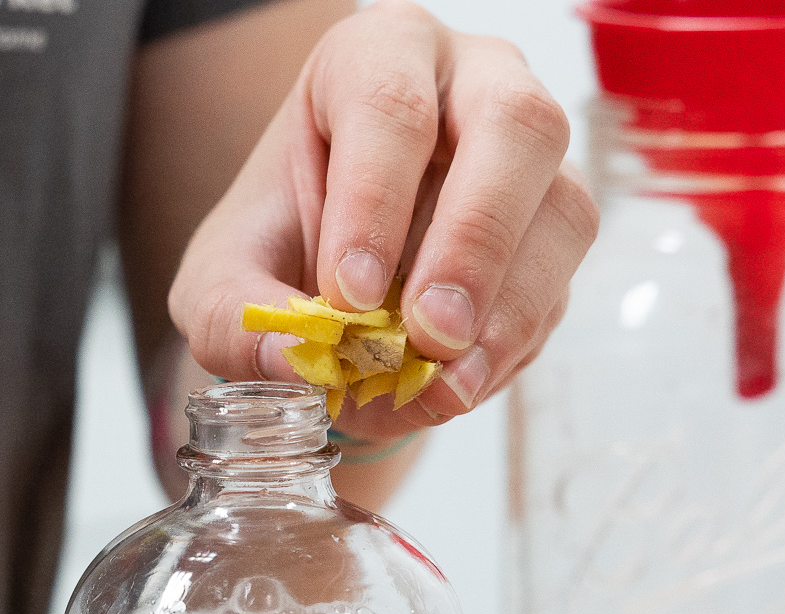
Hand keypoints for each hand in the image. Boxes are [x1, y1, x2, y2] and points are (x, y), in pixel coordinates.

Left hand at [166, 0, 598, 441]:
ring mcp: (533, 155)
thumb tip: (293, 360)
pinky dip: (512, 345)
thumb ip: (236, 318)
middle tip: (428, 334)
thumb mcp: (219, 285)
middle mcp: (475, 82)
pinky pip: (561, 282)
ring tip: (445, 380)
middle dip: (474, 241)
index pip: (392, 105)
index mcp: (376, 58)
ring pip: (564, 206)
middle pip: (515, 124)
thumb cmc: (272, 248)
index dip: (374, 201)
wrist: (318, 285)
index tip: (348, 292)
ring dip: (510, 304)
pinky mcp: (556, 233)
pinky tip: (457, 384)